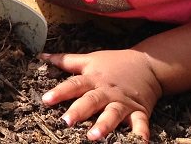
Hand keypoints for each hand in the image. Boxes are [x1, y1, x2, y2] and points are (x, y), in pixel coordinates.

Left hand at [41, 50, 162, 140]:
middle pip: (91, 101)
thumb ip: (66, 60)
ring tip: (93, 136)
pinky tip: (139, 143)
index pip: (73, 85)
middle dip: (79, 111)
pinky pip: (140, 124)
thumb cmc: (114, 63)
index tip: (46, 100)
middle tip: (66, 121)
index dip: (60, 92)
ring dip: (104, 125)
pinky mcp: (139, 111)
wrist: (148, 64)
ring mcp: (123, 102)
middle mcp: (107, 91)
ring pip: (112, 114)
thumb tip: (42, 56)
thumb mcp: (90, 59)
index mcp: (93, 79)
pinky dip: (140, 134)